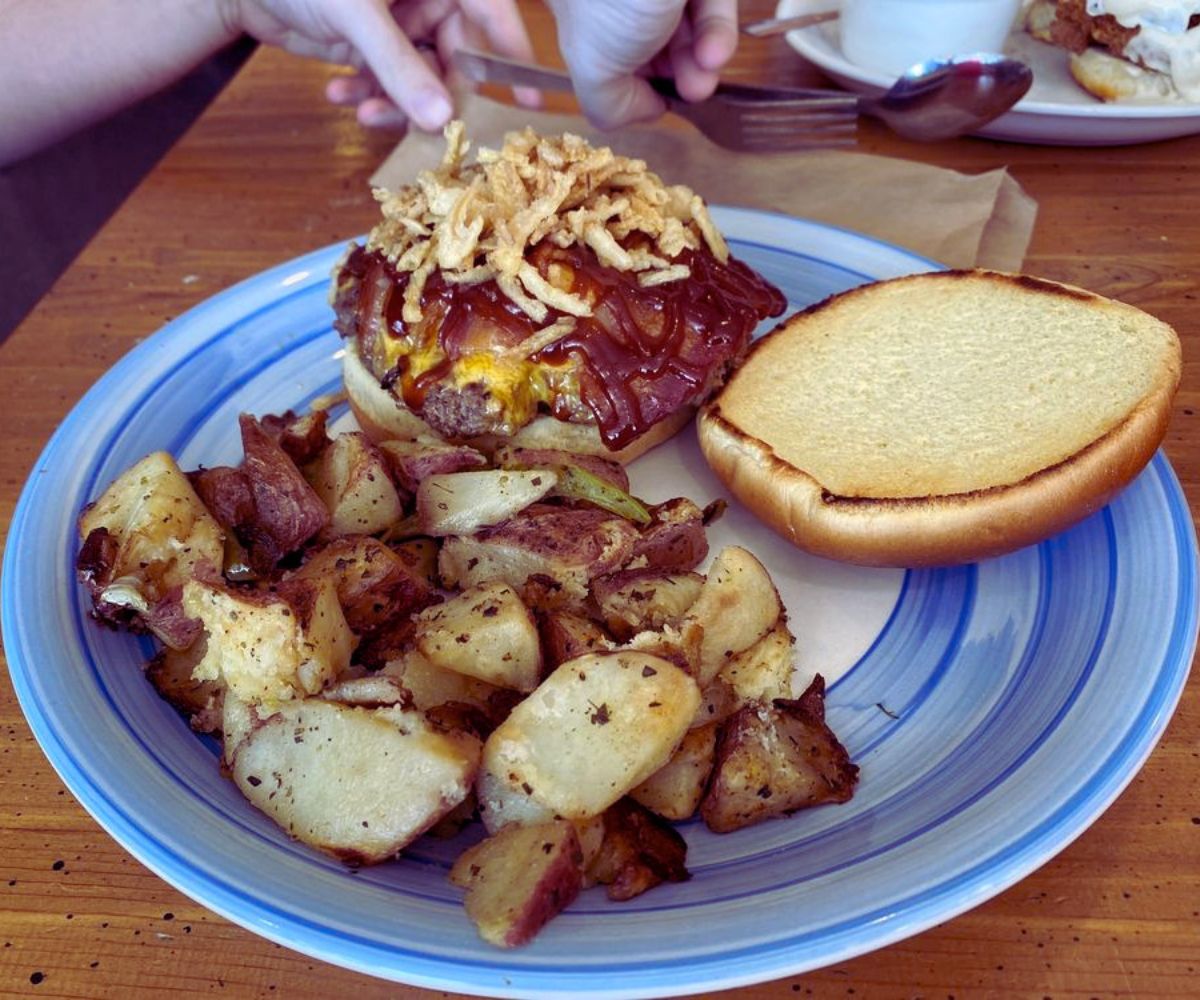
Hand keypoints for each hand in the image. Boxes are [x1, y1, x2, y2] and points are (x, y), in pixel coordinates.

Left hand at [222, 0, 535, 129]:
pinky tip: (338, 95)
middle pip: (456, 57)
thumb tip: (440, 119)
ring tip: (363, 113)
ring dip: (394, 102)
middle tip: (423, 130)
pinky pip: (389, 80)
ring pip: (422, 77)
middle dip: (434, 95)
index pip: (492, 13)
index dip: (512, 57)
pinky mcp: (375, 44)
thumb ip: (398, 67)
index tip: (529, 101)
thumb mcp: (355, 14)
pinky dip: (368, 94)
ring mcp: (402, 20)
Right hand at [546, 0, 737, 128]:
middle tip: (690, 93)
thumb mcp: (593, 67)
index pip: (601, 52)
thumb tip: (647, 109)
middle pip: (650, 41)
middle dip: (674, 75)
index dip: (624, 82)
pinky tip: (716, 53)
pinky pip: (710, 3)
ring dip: (700, 62)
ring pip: (683, 26)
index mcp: (579, 10)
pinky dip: (717, 32)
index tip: (648, 100)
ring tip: (705, 78)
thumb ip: (609, 106)